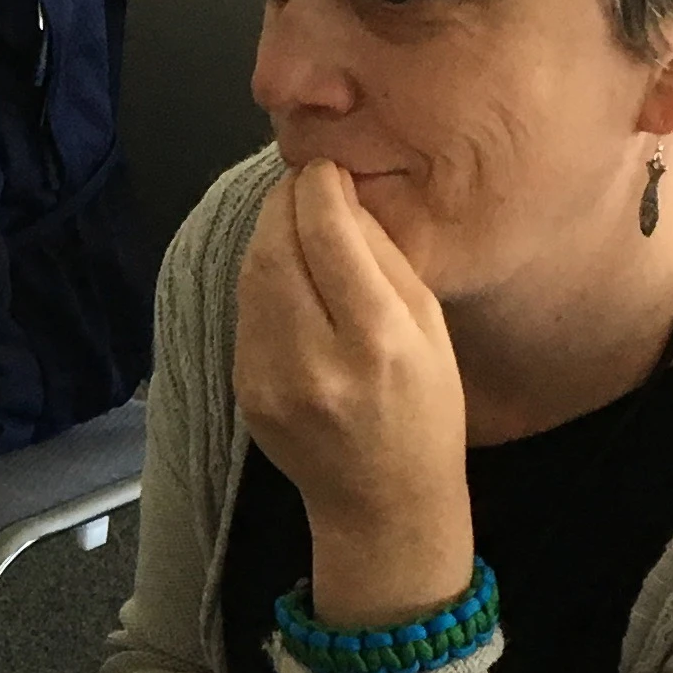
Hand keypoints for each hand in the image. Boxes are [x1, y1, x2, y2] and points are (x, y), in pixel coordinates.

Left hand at [230, 162, 475, 629]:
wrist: (382, 503)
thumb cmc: (424, 410)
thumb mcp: (429, 327)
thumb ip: (383, 257)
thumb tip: (339, 194)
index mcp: (376, 338)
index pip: (327, 231)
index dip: (320, 186)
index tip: (327, 168)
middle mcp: (316, 359)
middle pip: (276, 246)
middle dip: (286, 203)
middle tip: (304, 185)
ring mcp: (270, 379)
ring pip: (251, 274)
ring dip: (268, 236)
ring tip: (294, 221)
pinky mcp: (244, 390)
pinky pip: (245, 312)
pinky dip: (261, 280)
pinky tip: (286, 276)